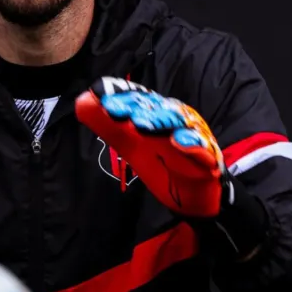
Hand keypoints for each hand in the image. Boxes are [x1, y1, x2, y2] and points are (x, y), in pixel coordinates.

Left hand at [75, 77, 226, 216]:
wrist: (193, 198)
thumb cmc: (161, 163)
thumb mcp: (130, 144)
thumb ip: (108, 124)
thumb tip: (82, 101)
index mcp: (156, 113)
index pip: (138, 97)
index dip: (120, 94)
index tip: (99, 93)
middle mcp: (176, 119)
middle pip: (156, 107)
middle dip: (134, 106)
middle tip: (113, 109)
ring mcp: (194, 135)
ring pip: (179, 122)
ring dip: (161, 120)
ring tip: (142, 124)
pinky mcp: (209, 158)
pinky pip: (202, 148)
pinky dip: (192, 144)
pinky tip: (180, 142)